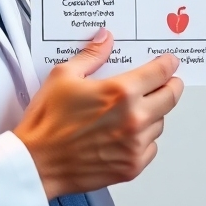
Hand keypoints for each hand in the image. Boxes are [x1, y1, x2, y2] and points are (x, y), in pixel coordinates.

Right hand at [14, 29, 182, 197]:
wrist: (36, 163)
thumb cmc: (46, 123)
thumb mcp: (64, 76)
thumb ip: (91, 55)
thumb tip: (105, 38)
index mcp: (121, 92)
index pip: (161, 72)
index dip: (168, 64)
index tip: (170, 62)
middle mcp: (134, 119)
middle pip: (170, 97)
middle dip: (170, 86)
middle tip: (165, 82)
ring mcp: (135, 145)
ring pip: (160, 123)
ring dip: (153, 114)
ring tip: (134, 110)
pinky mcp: (132, 167)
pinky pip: (151, 148)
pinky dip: (144, 140)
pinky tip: (126, 135)